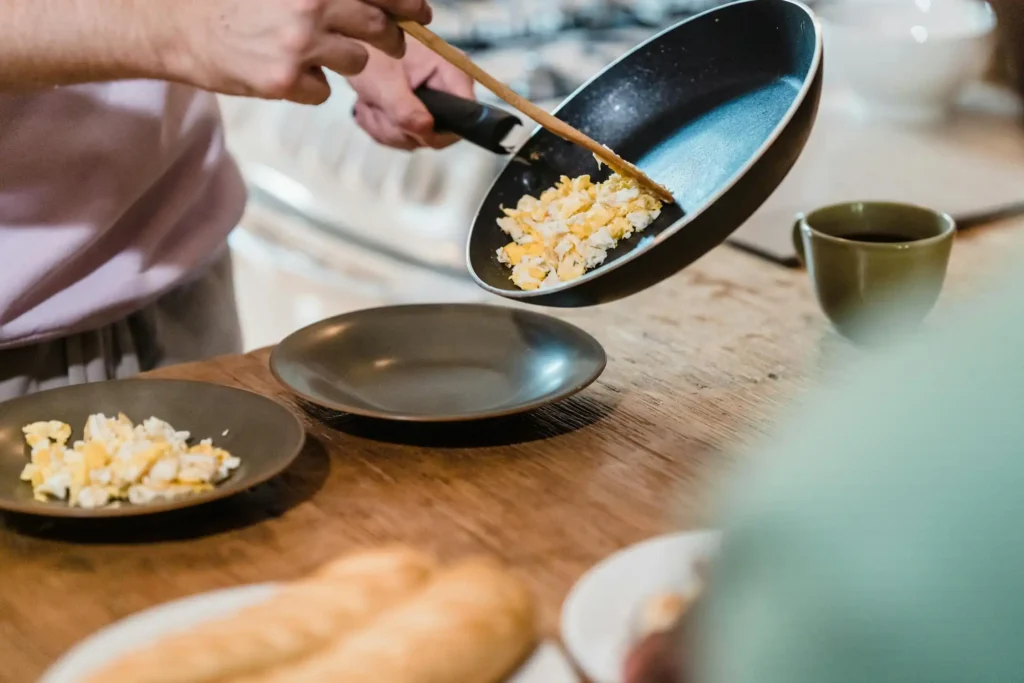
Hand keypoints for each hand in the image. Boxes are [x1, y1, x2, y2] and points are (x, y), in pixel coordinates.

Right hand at [165, 0, 432, 103]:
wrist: (174, 24)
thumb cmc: (230, 1)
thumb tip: (375, 2)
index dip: (409, 3)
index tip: (422, 12)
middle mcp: (311, 5)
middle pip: (380, 28)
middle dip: (392, 39)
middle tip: (393, 42)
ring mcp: (298, 44)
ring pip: (356, 63)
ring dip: (344, 61)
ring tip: (309, 50)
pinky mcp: (284, 79)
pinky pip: (323, 91)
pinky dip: (311, 86)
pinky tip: (285, 71)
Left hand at [347, 39, 475, 149]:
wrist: (352, 42)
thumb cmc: (370, 53)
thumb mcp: (384, 82)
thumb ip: (404, 109)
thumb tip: (426, 131)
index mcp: (452, 73)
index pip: (466, 116)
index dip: (439, 132)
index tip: (411, 128)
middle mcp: (449, 88)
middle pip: (438, 133)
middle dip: (402, 130)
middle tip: (378, 110)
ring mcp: (434, 101)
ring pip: (418, 137)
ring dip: (387, 129)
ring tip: (370, 104)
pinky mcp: (419, 109)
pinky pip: (406, 135)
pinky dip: (383, 127)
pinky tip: (371, 108)